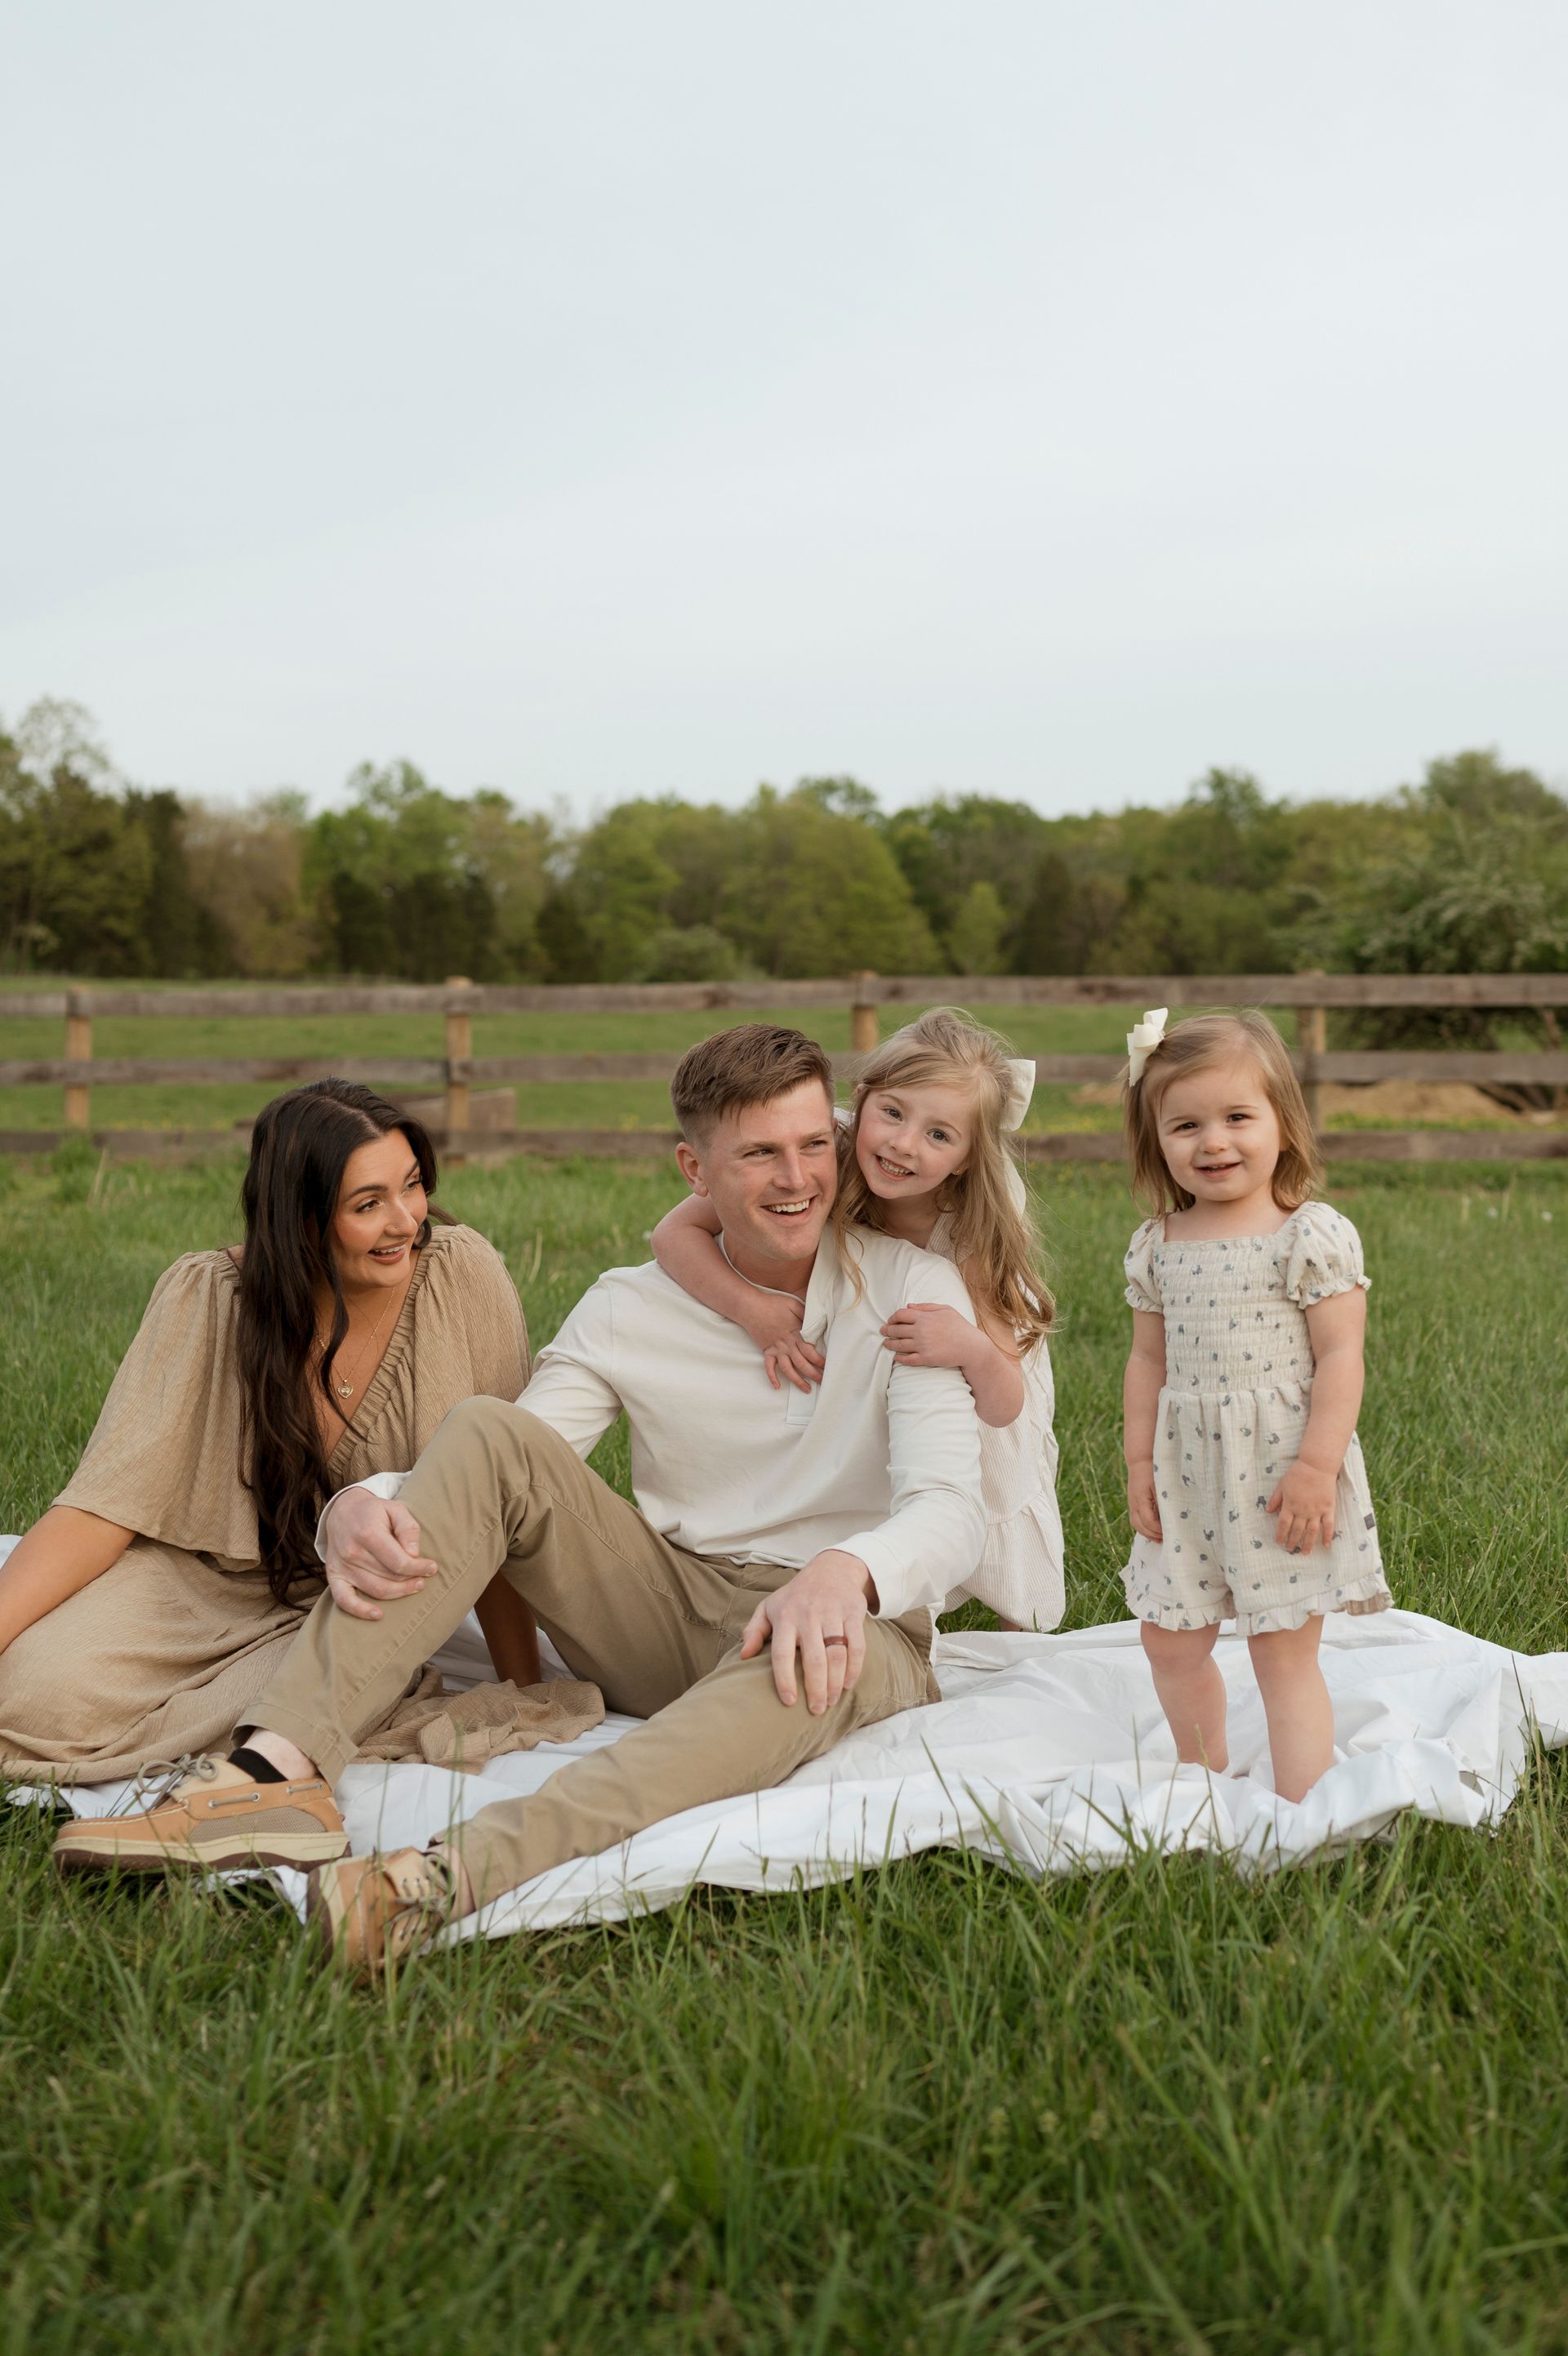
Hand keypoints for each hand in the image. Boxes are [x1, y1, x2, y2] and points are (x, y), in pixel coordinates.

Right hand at [320, 1489, 437, 1621]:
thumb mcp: (395, 1509)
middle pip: (389, 1577)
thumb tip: (414, 1554)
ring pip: (375, 1589)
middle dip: (411, 1580)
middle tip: (423, 1578)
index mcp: (368, 1533)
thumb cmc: (373, 1512)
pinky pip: (343, 1600)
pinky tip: (377, 1614)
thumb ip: (408, 1529)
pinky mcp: (334, 1575)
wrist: (342, 1511)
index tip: (432, 1568)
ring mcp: (342, 1566)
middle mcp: (352, 1552)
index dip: (418, 1568)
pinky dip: (360, 1611)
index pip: (399, 1562)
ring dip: (398, 1593)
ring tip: (413, 1586)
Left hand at [739, 1549, 872, 1712]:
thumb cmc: (795, 1596)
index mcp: (785, 1616)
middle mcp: (809, 1614)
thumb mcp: (769, 1607)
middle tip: (816, 1710)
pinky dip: (855, 1668)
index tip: (789, 1702)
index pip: (782, 1653)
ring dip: (835, 1682)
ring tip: (831, 1701)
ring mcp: (833, 1613)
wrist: (831, 1569)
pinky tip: (848, 1684)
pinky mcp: (853, 1613)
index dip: (785, 1679)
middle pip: (814, 1659)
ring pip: (837, 1654)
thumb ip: (754, 1631)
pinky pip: (857, 1645)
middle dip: (816, 1689)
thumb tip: (742, 1657)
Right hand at [740, 1291, 824, 1393]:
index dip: (819, 1360)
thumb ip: (806, 1313)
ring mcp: (775, 1349)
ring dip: (797, 1381)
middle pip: (801, 1363)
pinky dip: (772, 1377)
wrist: (750, 1307)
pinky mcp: (766, 1350)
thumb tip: (818, 1321)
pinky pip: (768, 1367)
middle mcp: (786, 1344)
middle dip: (813, 1374)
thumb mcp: (794, 1304)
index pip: (810, 1351)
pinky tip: (777, 1387)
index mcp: (795, 1333)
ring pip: (787, 1369)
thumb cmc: (773, 1304)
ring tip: (806, 1389)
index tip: (827, 1366)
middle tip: (823, 1381)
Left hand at [879, 1301, 973, 1371]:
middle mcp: (921, 1331)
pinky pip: (908, 1359)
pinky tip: (896, 1357)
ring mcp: (922, 1345)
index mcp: (925, 1317)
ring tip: (886, 1343)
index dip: (893, 1317)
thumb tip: (909, 1305)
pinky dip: (899, 1358)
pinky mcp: (926, 1358)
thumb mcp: (946, 1309)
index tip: (890, 1320)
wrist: (971, 1347)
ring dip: (890, 1344)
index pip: (901, 1315)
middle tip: (883, 1331)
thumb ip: (926, 1306)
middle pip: (896, 1329)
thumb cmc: (960, 1326)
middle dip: (887, 1330)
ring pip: (899, 1345)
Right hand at [1127, 1460, 1162, 1542]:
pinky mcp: (1133, 1503)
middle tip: (1167, 1538)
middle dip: (1153, 1534)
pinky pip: (1136, 1520)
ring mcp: (1131, 1503)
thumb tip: (1170, 1517)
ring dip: (1147, 1533)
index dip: (1159, 1528)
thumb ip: (1164, 1501)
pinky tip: (1154, 1530)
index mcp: (1140, 1499)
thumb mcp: (1161, 1485)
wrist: (1140, 1460)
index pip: (1149, 1521)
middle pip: (1140, 1526)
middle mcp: (1133, 1503)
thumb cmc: (1153, 1470)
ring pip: (1136, 1524)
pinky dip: (1144, 1527)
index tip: (1170, 1530)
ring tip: (1160, 1538)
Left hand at [1267, 1459, 1337, 1555]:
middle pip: (1296, 1530)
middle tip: (1289, 1549)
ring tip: (1305, 1553)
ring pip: (1311, 1532)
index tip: (1278, 1542)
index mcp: (1290, 1505)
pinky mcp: (1328, 1509)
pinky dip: (1327, 1536)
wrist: (1317, 1466)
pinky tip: (1326, 1545)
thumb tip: (1268, 1512)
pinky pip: (1328, 1525)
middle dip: (1292, 1541)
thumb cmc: (1298, 1473)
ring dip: (1308, 1544)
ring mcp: (1316, 1511)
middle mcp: (1303, 1511)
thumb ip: (1275, 1499)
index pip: (1283, 1524)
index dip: (1280, 1535)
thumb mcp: (1282, 1485)